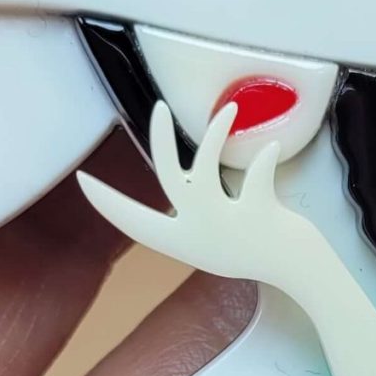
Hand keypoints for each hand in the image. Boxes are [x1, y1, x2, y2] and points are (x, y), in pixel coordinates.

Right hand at [80, 97, 299, 283]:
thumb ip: (193, 210)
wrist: (294, 268)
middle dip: (159, 141)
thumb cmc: (251, 248)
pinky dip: (264, 158)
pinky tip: (270, 146)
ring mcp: (226, 226)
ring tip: (230, 109)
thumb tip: (185, 176)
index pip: (135, 222)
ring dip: (217, 135)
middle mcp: (198, 234)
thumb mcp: (212, 235)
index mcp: (181, 242)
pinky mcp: (257, 216)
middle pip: (168, 180)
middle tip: (158, 107)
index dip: (107, 203)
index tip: (81, 179)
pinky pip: (256, 177)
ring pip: (207, 171)